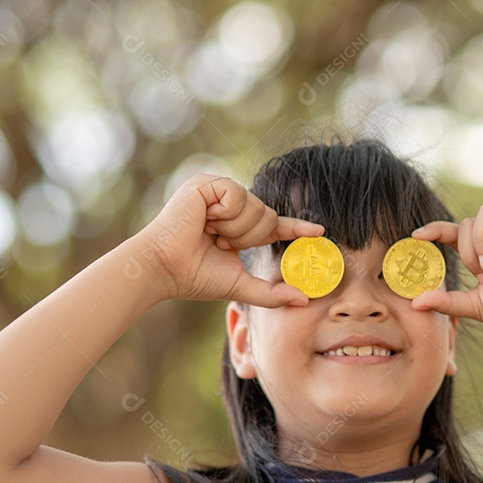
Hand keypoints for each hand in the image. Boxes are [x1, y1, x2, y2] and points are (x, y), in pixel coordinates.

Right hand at [128, 174, 323, 305]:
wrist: (163, 269)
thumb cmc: (194, 277)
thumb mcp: (240, 285)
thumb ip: (272, 293)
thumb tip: (304, 300)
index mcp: (237, 227)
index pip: (274, 226)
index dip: (297, 228)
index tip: (319, 231)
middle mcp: (229, 205)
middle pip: (269, 216)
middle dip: (250, 238)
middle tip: (220, 244)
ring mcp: (217, 191)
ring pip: (257, 207)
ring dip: (237, 230)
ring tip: (210, 233)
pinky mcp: (206, 183)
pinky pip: (239, 197)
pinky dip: (227, 215)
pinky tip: (205, 221)